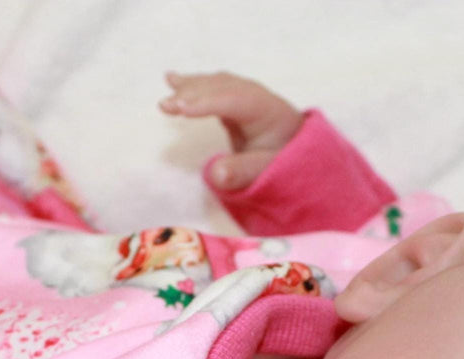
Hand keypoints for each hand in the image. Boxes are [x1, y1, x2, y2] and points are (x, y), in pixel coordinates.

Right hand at [159, 71, 302, 190]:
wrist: (297, 152)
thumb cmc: (285, 162)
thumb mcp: (270, 172)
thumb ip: (244, 172)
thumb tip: (215, 175)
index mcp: (268, 110)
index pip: (236, 101)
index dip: (209, 103)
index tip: (183, 110)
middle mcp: (256, 95)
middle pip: (222, 88)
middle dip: (193, 94)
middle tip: (166, 106)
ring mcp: (245, 94)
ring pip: (215, 84)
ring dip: (189, 87)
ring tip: (167, 91)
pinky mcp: (234, 99)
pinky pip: (212, 88)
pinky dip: (192, 86)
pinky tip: (172, 79)